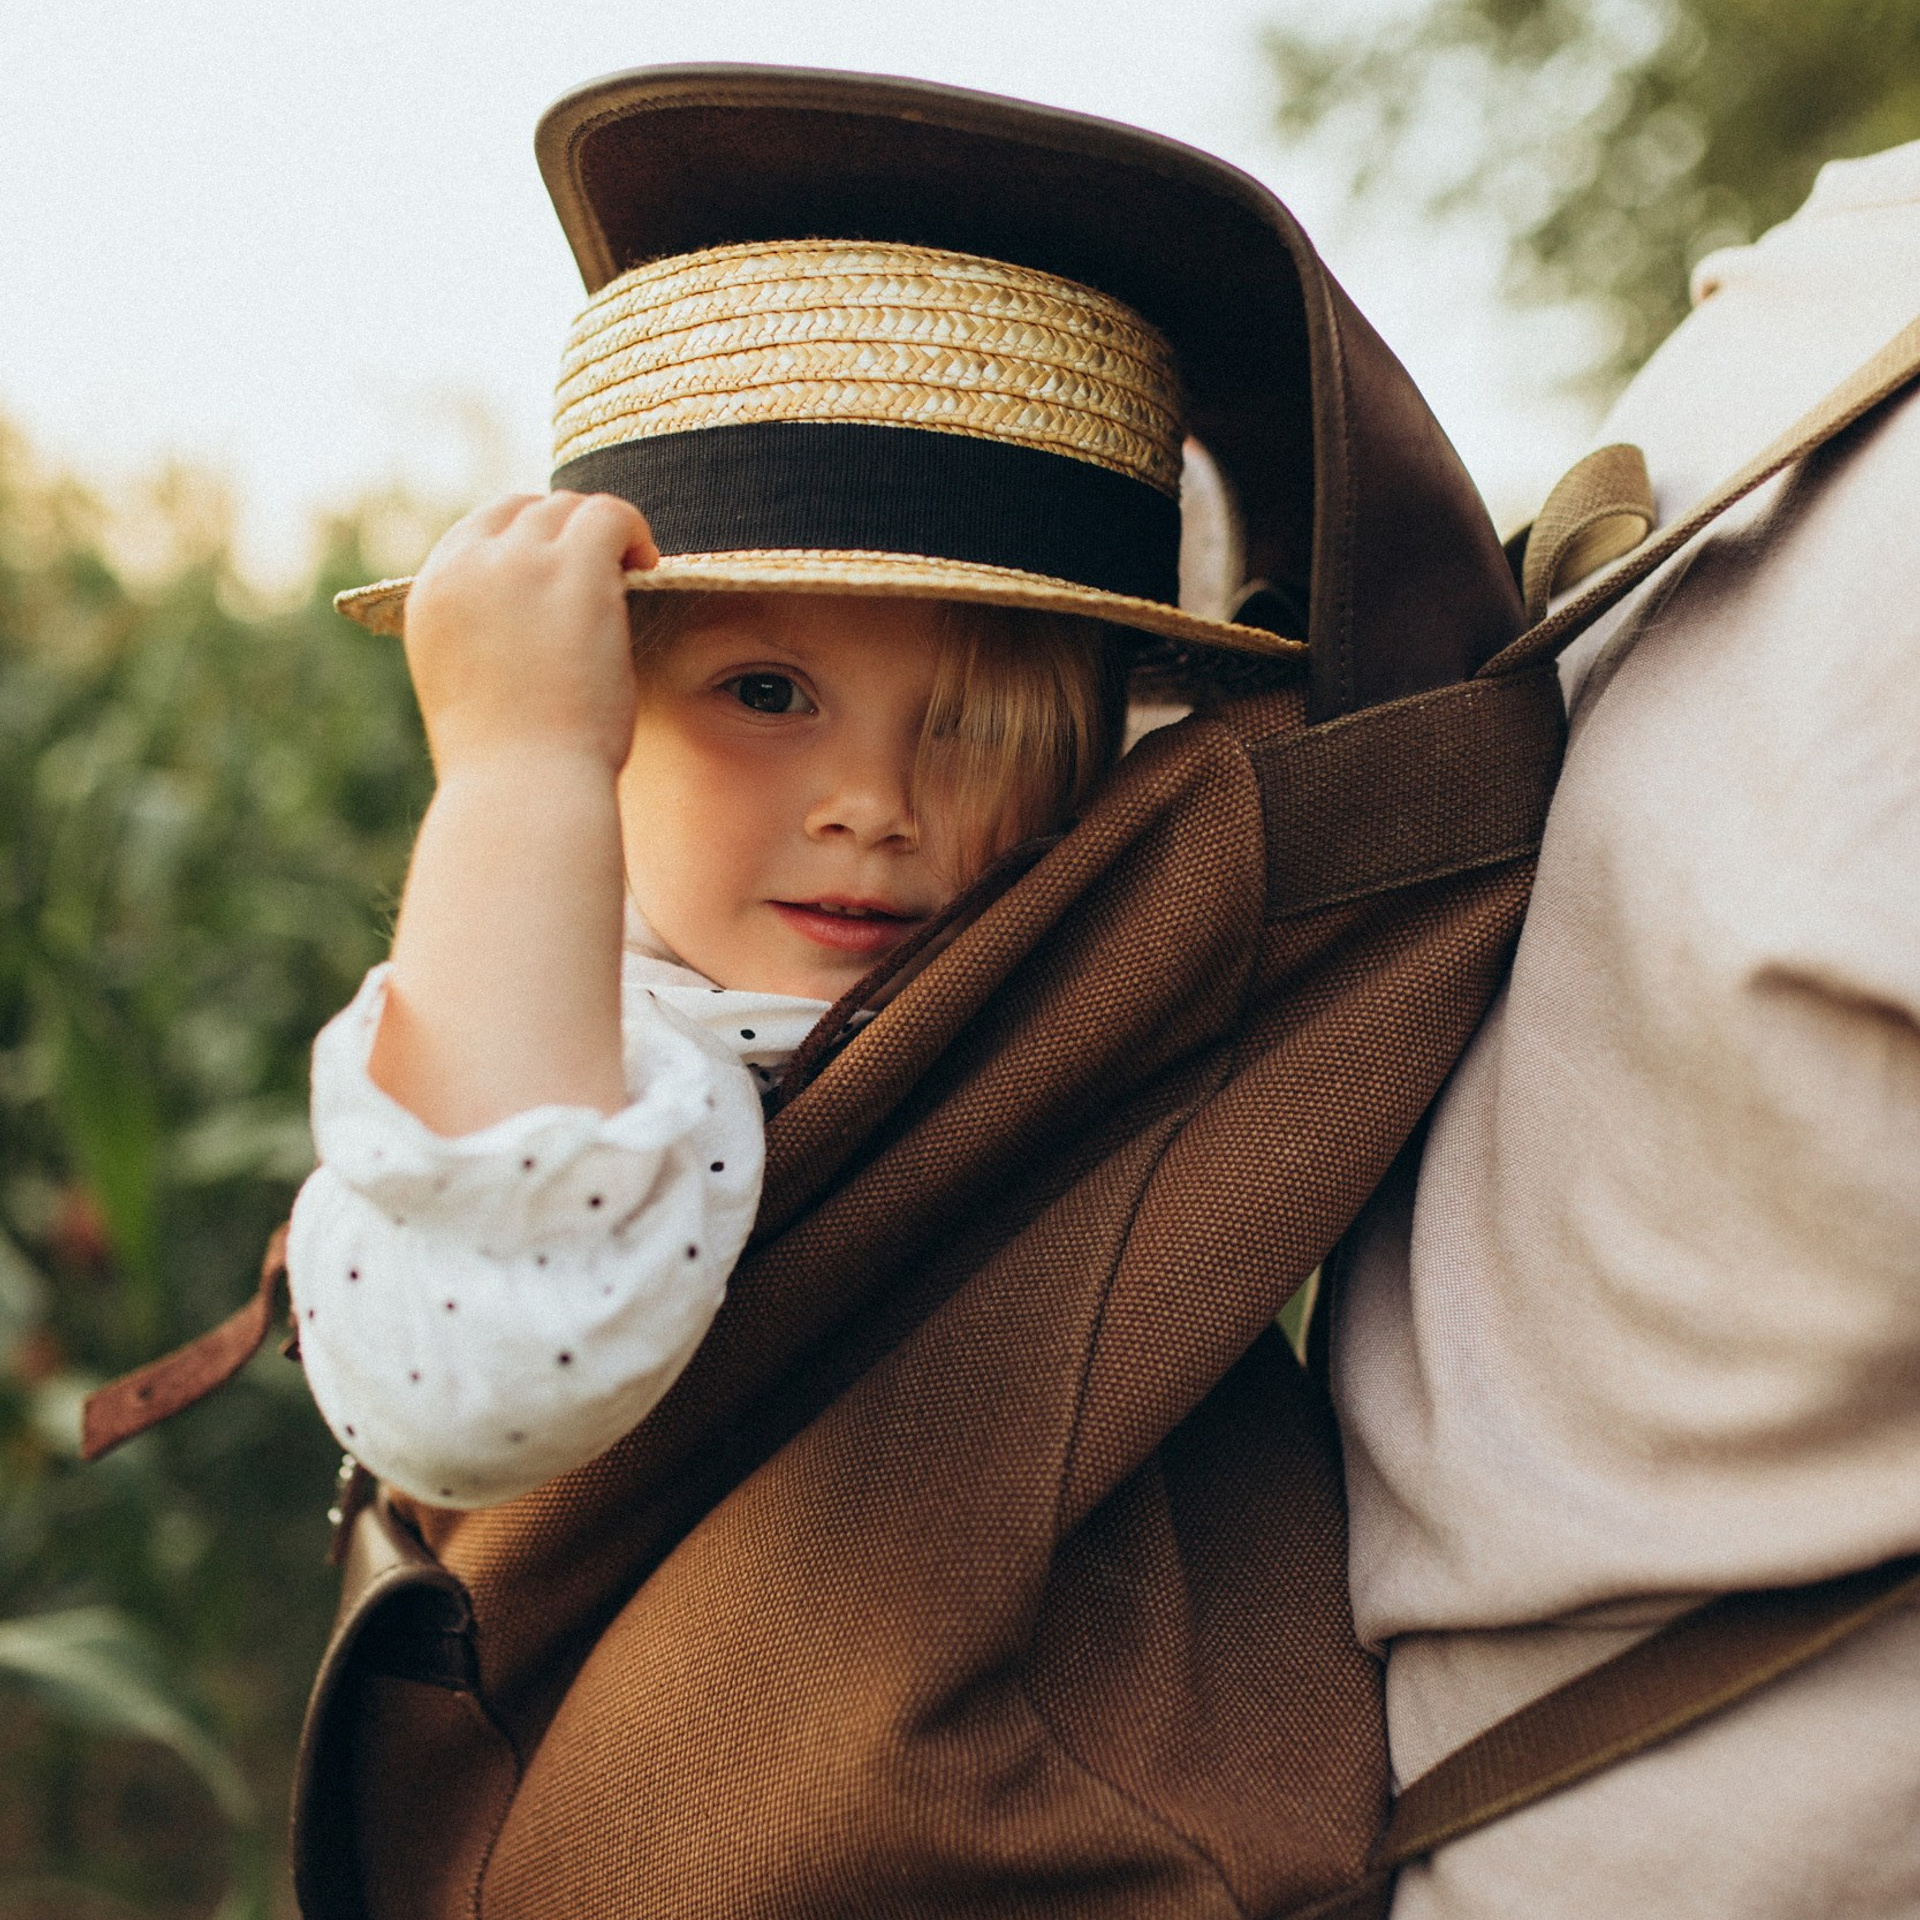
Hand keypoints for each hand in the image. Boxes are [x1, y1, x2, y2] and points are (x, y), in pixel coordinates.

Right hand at [402, 491, 658, 776]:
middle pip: (527, 512)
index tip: (565, 575)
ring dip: (604, 536)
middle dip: (570, 537)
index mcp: (431, 595)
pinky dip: (635, 531)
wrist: (523, 792)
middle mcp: (466, 567)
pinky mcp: (574, 570)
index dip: (532, 543)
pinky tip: (647, 565)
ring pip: (569, 509)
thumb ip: (485, 636)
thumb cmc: (509, 767)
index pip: (482, 531)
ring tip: (631, 572)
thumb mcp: (471, 688)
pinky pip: (612, 515)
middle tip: (607, 577)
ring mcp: (518, 563)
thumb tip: (529, 619)